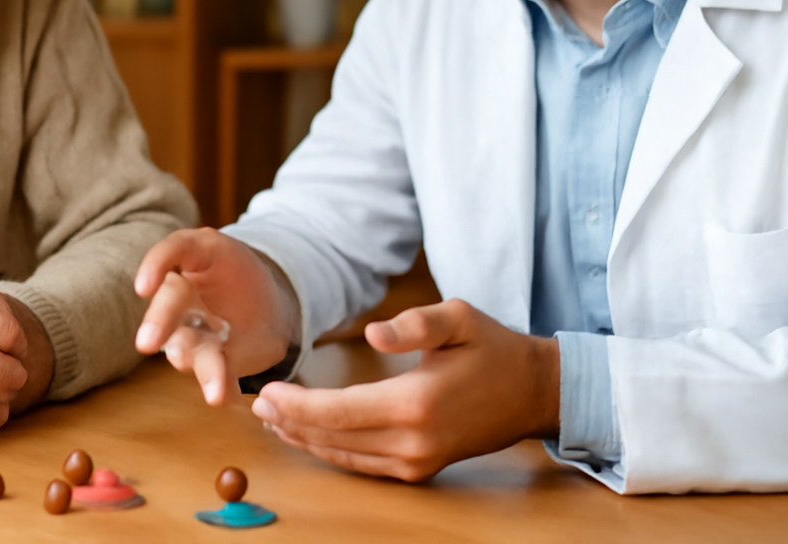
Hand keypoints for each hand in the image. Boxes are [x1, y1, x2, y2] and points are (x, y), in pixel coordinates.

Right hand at [134, 228, 300, 404]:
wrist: (267, 308)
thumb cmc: (239, 269)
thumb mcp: (224, 250)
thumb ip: (205, 250)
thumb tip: (179, 265)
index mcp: (188, 263)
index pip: (169, 255)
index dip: (154, 267)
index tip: (143, 288)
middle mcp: (182, 302)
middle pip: (169, 308)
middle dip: (158, 324)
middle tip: (146, 344)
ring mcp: (197, 335)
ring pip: (192, 349)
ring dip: (202, 368)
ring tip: (213, 390)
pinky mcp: (216, 361)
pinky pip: (219, 374)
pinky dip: (222, 387)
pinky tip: (225, 396)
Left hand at [249, 299, 559, 480]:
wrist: (531, 392)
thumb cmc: (492, 348)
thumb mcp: (459, 318)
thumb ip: (415, 323)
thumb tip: (374, 332)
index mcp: (415, 403)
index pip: (337, 410)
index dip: (296, 405)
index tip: (266, 392)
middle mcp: (412, 441)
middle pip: (333, 437)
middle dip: (290, 422)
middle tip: (256, 405)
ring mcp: (416, 461)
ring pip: (344, 456)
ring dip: (304, 439)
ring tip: (272, 419)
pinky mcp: (419, 469)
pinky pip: (363, 464)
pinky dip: (330, 450)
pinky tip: (309, 435)